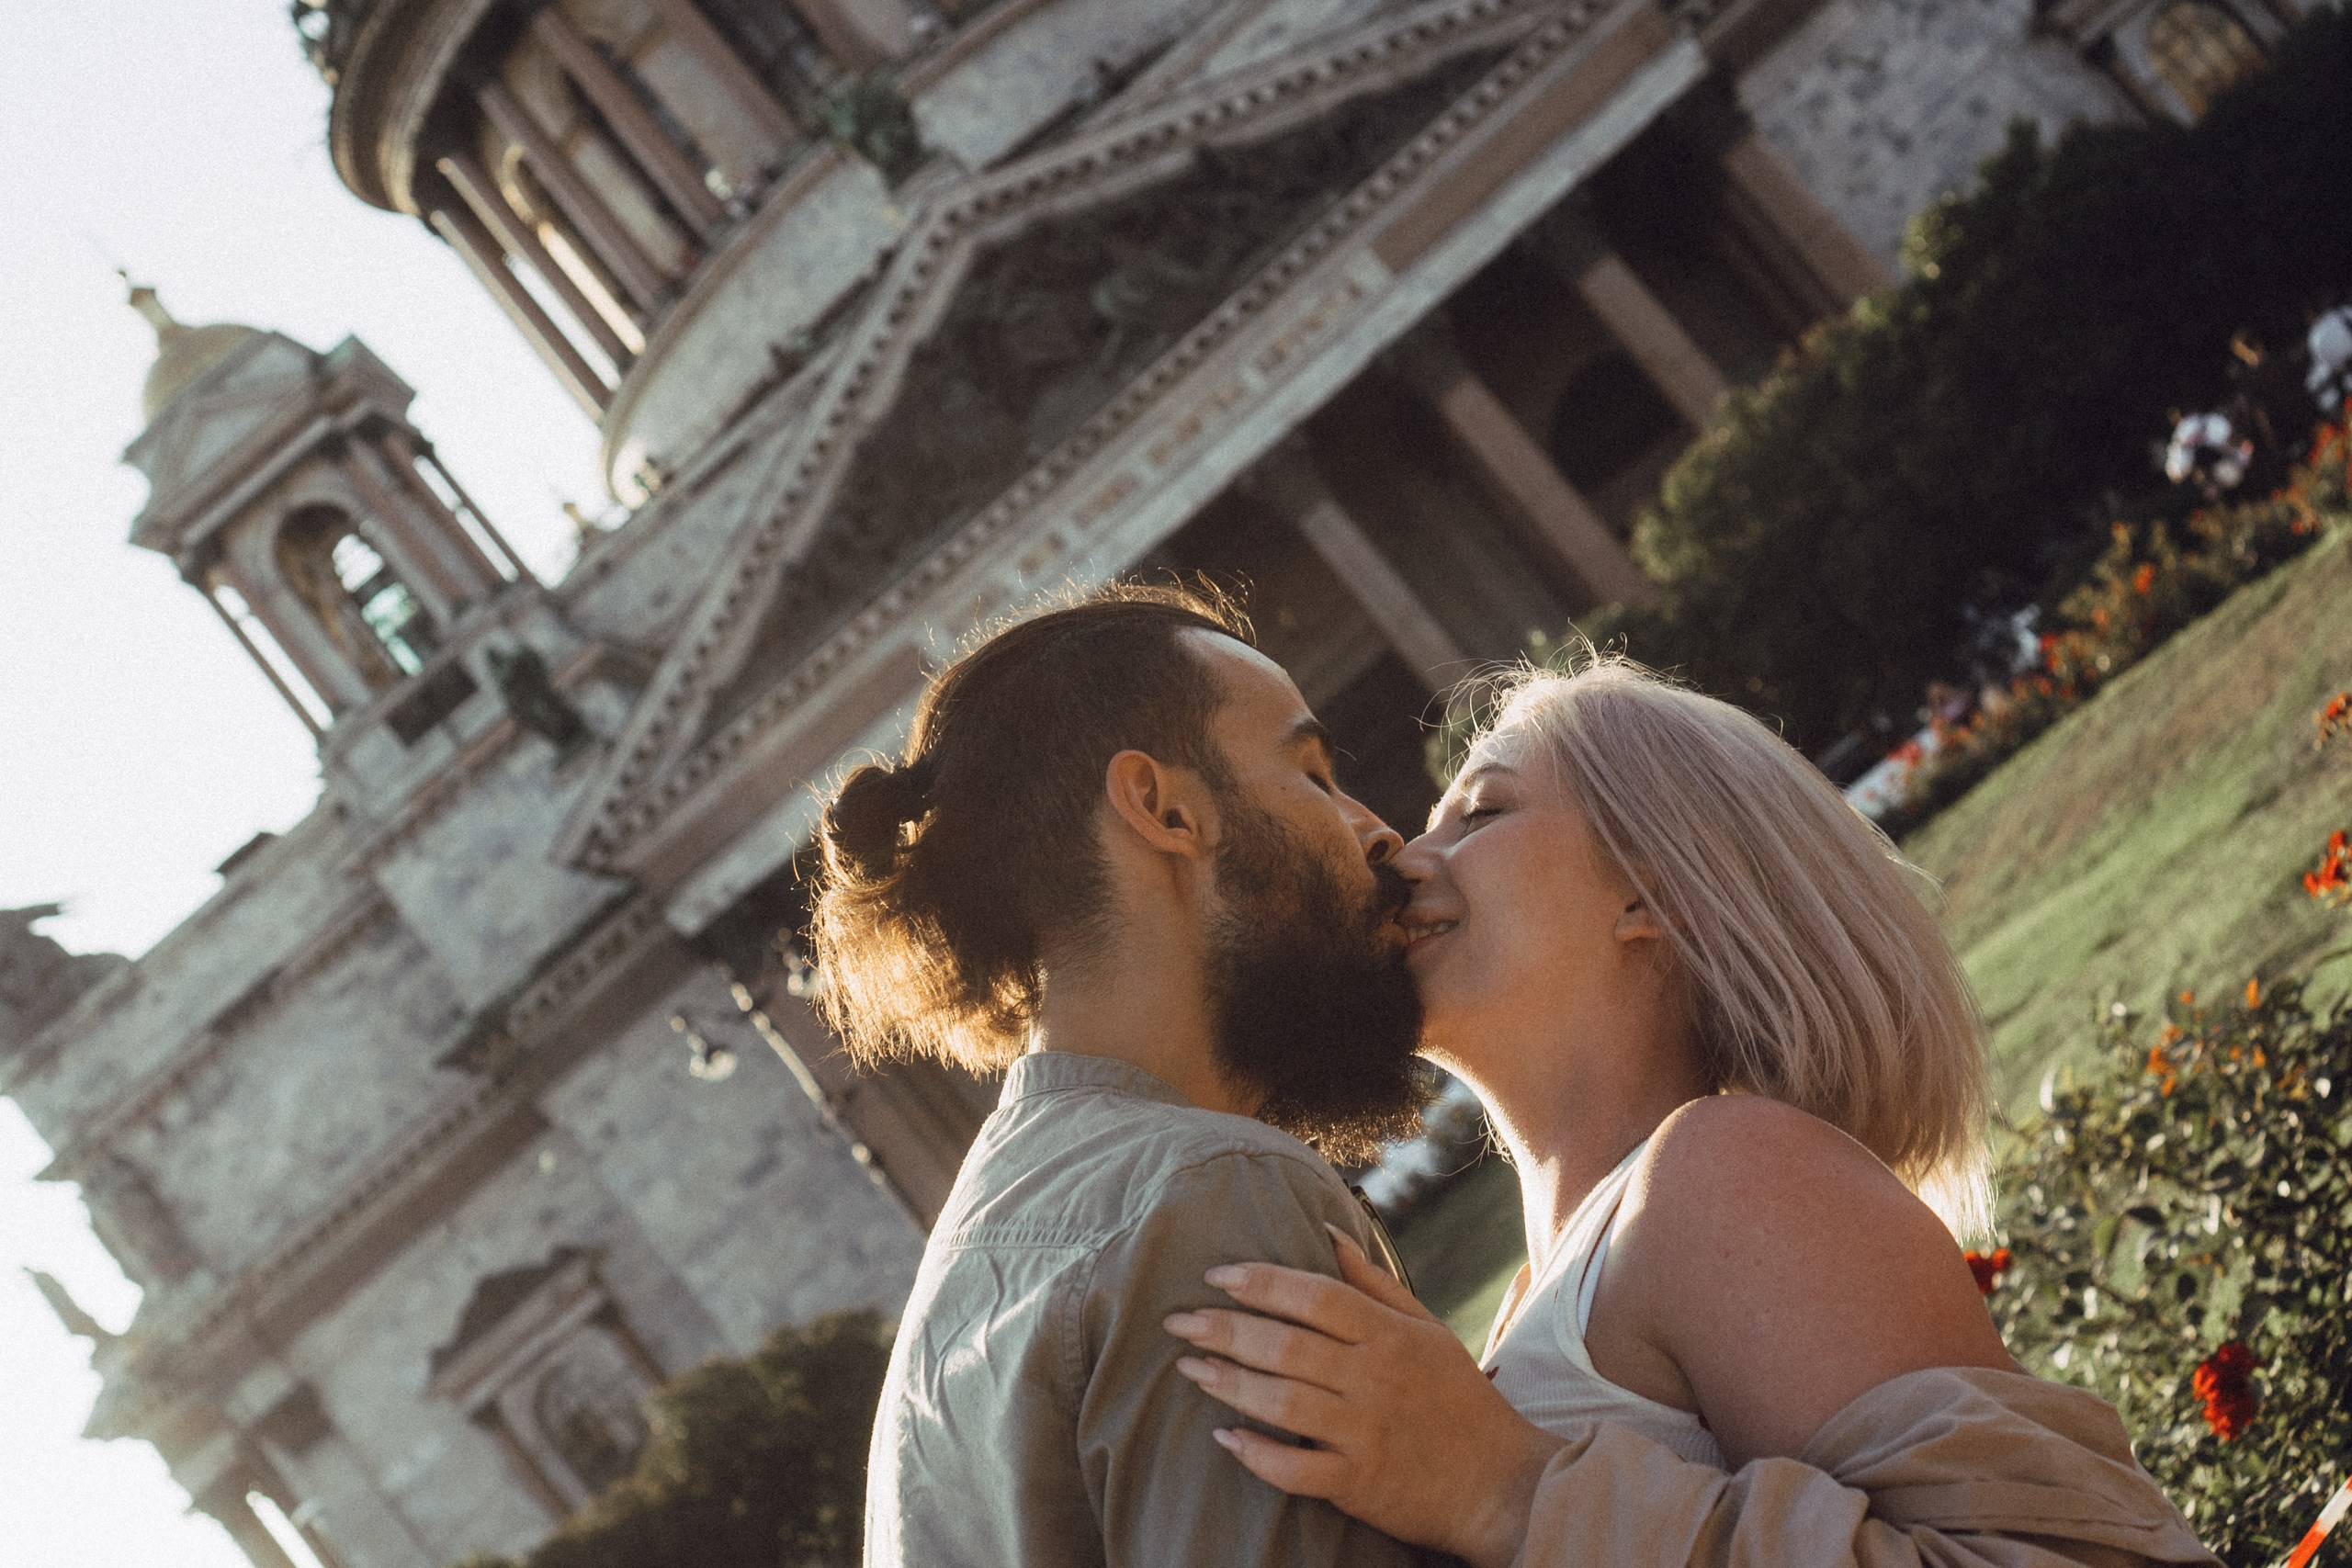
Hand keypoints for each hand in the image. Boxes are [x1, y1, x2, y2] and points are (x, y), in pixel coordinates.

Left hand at [1164, 1226, 1563, 1567]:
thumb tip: (1327, 1228)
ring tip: (1190, 1369)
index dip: (1262, 1282)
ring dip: (1229, 1384)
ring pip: (1283, 1403)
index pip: (1316, 1296)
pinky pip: (1297, 1469)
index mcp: (1389, 1335)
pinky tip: (1226, 1438)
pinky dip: (1258, 1455)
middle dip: (1225, 1329)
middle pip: (1287, 1346)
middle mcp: (1375, 1378)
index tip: (1216, 1276)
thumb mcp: (1426, 1328)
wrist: (1500, 1483)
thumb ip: (1373, 1282)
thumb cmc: (1457, 1397)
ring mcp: (1367, 1432)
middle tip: (1178, 1321)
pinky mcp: (1360, 1483)